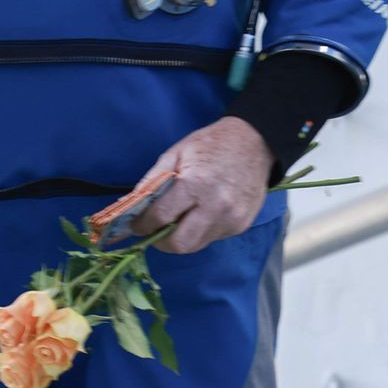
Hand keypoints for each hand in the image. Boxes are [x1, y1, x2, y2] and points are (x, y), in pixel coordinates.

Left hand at [131, 117, 272, 256]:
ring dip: (182, 237)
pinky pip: (213, 237)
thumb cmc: (212, 144)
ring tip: (179, 220)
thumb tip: (132, 206)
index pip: (160, 217)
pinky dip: (201, 231)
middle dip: (161, 242)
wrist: (256, 142)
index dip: (142, 225)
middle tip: (155, 231)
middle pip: (179, 244)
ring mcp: (231, 219)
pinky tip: (202, 213)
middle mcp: (215, 206)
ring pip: (196, 245)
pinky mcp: (241, 225)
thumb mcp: (176, 152)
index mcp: (195, 184)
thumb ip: (153, 181)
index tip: (136, 226)